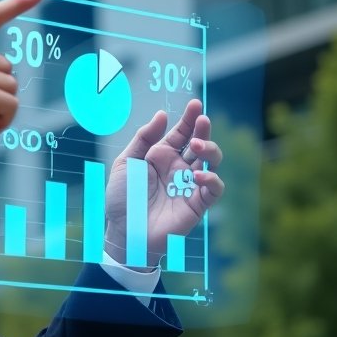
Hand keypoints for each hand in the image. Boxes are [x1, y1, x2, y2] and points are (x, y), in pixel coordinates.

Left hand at [103, 98, 224, 266]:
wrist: (123, 232)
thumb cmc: (122, 199)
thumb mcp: (126, 163)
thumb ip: (143, 139)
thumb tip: (162, 115)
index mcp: (162, 156)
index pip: (181, 133)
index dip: (190, 119)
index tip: (195, 104)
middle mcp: (178, 168)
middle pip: (200, 144)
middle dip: (204, 130)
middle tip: (202, 120)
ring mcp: (189, 186)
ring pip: (211, 163)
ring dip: (210, 151)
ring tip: (197, 147)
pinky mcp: (197, 204)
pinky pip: (214, 189)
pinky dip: (211, 179)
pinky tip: (197, 175)